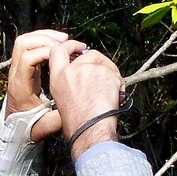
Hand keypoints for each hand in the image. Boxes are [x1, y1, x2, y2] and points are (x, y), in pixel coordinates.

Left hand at [5, 29, 67, 140]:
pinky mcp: (23, 70)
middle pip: (22, 43)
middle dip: (44, 38)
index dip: (45, 52)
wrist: (14, 132)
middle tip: (64, 41)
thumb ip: (60, 117)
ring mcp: (17, 70)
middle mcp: (15, 75)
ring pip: (24, 42)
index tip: (62, 56)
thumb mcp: (46, 126)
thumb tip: (78, 106)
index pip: (27, 59)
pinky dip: (43, 42)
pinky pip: (30, 47)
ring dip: (43, 37)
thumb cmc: (28, 129)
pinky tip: (58, 46)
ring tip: (63, 39)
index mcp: (19, 87)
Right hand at [49, 40, 121, 155]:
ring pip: (104, 62)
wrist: (90, 130)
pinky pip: (116, 73)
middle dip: (97, 61)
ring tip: (109, 91)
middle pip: (88, 54)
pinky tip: (115, 95)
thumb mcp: (63, 99)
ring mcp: (89, 69)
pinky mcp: (105, 72)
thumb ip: (69, 81)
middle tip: (104, 72)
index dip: (70, 46)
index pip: (58, 51)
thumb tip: (82, 75)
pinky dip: (118, 82)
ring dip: (109, 72)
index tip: (79, 48)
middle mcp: (71, 70)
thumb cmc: (79, 123)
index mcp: (58, 77)